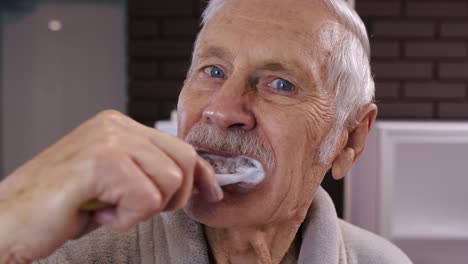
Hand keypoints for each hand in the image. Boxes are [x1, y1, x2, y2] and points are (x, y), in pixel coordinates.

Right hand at [0, 110, 221, 261]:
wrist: (10, 220)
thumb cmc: (63, 204)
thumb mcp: (117, 182)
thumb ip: (150, 171)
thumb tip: (196, 180)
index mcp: (120, 125)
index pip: (181, 146)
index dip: (202, 174)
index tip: (212, 192)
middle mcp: (115, 126)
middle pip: (183, 162)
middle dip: (172, 197)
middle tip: (135, 208)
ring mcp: (108, 140)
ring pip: (168, 182)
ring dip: (141, 210)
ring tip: (107, 208)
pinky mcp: (100, 162)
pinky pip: (145, 200)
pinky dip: (125, 219)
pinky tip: (97, 213)